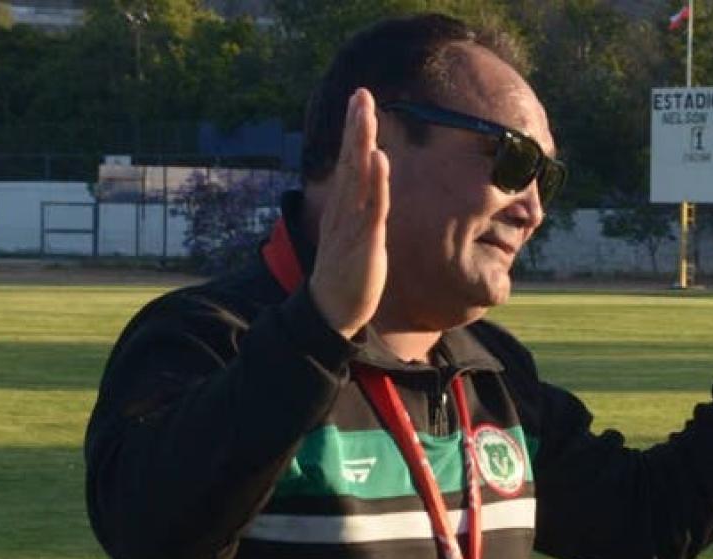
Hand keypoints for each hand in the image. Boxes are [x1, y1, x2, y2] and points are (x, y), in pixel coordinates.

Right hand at [309, 88, 390, 339]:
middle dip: (356, 126)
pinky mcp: (364, 240)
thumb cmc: (345, 273)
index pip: (349, 161)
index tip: (359, 100)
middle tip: (360, 94)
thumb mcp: (353, 234)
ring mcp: (352, 223)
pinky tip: (380, 158)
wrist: (332, 310)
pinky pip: (371, 207)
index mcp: (342, 206)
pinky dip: (376, 182)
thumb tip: (370, 185)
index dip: (354, 131)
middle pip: (350, 160)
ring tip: (366, 114)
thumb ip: (360, 207)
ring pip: (358, 176)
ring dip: (362, 143)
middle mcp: (344, 209)